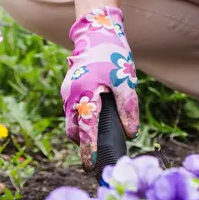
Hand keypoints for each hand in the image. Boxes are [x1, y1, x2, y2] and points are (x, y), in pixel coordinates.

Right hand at [60, 6, 139, 167]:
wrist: (97, 33)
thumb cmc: (113, 56)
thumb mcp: (125, 81)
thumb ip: (127, 107)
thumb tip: (130, 133)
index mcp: (85, 93)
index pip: (85, 127)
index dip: (87, 148)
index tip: (89, 166)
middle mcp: (71, 95)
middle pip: (73, 129)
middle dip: (82, 145)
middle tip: (95, 159)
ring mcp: (67, 93)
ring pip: (71, 121)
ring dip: (82, 132)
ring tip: (97, 143)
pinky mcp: (69, 90)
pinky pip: (73, 112)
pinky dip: (81, 121)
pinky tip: (95, 123)